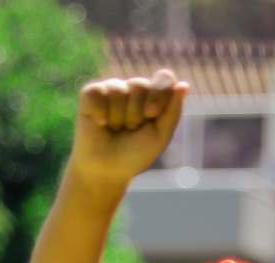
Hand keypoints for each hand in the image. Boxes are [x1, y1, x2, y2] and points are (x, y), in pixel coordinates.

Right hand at [69, 68, 189, 190]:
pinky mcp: (91, 93)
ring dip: (118, 117)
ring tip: (115, 129)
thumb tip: (184, 85)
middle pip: (140, 85)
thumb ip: (173, 111)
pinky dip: (100, 113)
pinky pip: (98, 92)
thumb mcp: (159, 136)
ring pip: (118, 89)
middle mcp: (134, 89)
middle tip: (130, 130)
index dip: (158, 94)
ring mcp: (112, 89)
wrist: (106, 170)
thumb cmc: (134, 155)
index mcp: (154, 96)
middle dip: (136, 114)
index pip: (164, 79)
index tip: (151, 114)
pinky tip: (100, 124)